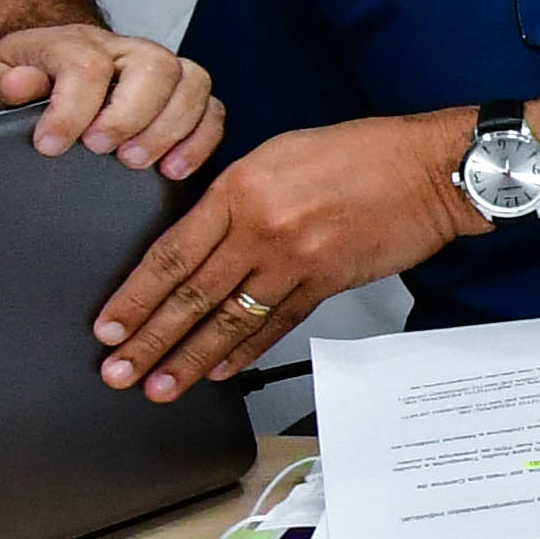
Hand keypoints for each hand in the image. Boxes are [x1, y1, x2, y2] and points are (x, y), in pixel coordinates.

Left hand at [0, 25, 222, 177]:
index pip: (87, 64)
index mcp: (76, 42)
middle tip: (102, 150)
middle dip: (130, 116)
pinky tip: (175, 168)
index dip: (70, 110)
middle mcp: (127, 49)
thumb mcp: (1, 76)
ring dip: (171, 129)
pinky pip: (213, 108)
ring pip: (192, 83)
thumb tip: (18, 85)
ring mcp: (162, 68)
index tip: (50, 145)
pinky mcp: (185, 93)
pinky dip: (201, 139)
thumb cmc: (32, 76)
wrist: (56, 63)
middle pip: (153, 67)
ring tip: (139, 163)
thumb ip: (7, 83)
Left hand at [93, 112, 470, 400]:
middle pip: (192, 295)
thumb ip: (233, 194)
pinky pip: (276, 324)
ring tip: (161, 386)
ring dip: (190, 358)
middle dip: (150, 339)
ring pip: (230, 320)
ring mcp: (297, 261)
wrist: (430, 169)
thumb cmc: (362, 152)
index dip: (134, 296)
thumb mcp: (279, 153)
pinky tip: (221, 370)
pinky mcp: (328, 284)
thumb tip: (198, 234)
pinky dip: (245, 351)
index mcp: (241, 189)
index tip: (109, 327)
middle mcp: (263, 229)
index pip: (171, 253)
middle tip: (119, 372)